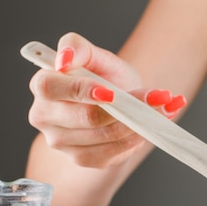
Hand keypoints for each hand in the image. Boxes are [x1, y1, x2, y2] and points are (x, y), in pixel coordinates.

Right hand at [27, 32, 185, 168]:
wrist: (118, 102)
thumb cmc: (104, 77)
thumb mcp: (96, 56)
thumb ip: (77, 47)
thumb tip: (65, 58)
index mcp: (43, 85)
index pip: (50, 88)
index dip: (80, 90)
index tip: (111, 92)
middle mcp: (44, 117)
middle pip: (86, 117)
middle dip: (127, 107)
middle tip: (160, 98)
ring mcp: (61, 142)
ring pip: (105, 136)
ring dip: (139, 123)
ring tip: (163, 110)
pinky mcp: (81, 158)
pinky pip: (113, 152)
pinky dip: (135, 139)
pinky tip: (147, 127)